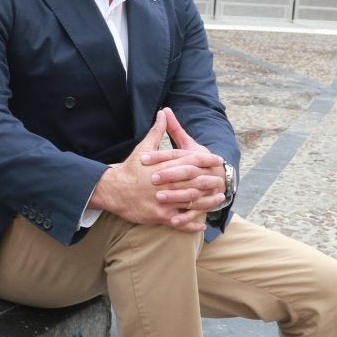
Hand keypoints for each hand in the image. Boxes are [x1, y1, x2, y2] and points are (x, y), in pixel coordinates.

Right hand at [88, 111, 221, 231]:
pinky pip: (180, 221)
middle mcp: (167, 183)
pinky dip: (191, 223)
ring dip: (207, 202)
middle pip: (195, 181)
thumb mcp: (143, 148)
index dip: (206, 160)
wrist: (113, 190)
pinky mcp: (160, 216)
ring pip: (191, 202)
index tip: (218, 159)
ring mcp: (164, 201)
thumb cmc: (130, 169)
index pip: (191, 161)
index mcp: (165, 166)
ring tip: (218, 200)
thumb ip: (157, 131)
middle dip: (210, 181)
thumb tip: (164, 113)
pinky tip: (202, 223)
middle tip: (223, 180)